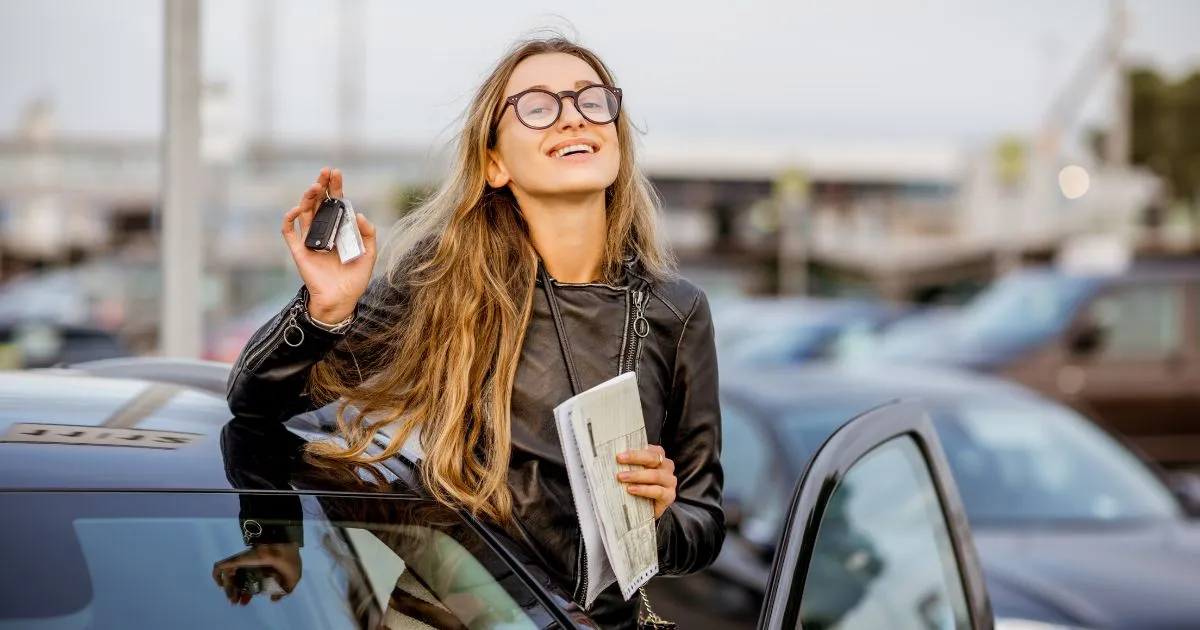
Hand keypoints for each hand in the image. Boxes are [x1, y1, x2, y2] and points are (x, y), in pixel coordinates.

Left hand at [212, 544, 302, 605]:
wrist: (282, 547)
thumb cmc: (288, 561)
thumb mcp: (292, 579)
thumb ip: (284, 591)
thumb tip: (273, 599)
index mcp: (264, 569)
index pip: (252, 583)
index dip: (248, 594)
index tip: (245, 602)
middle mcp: (252, 566)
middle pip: (240, 582)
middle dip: (238, 594)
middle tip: (237, 603)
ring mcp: (243, 562)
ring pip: (230, 577)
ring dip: (229, 590)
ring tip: (232, 599)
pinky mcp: (235, 560)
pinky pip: (220, 568)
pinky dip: (217, 577)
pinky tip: (221, 586)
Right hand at [281, 168, 377, 322]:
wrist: (342, 299)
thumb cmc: (355, 278)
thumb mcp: (369, 254)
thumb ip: (368, 234)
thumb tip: (358, 214)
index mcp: (339, 230)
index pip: (335, 204)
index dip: (335, 188)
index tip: (336, 173)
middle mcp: (324, 231)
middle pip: (319, 203)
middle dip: (321, 186)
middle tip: (325, 172)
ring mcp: (310, 240)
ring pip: (305, 212)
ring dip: (308, 198)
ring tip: (315, 186)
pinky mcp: (299, 251)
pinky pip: (289, 232)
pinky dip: (290, 218)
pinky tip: (298, 209)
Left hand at [617, 444, 676, 518]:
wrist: (645, 510)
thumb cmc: (637, 485)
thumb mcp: (633, 471)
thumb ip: (628, 463)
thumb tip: (610, 456)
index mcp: (659, 456)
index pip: (650, 450)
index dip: (634, 452)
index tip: (619, 455)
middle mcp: (667, 466)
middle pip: (653, 458)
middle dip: (635, 458)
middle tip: (619, 460)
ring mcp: (670, 481)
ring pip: (655, 475)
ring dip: (637, 475)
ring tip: (621, 477)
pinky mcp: (669, 496)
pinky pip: (657, 491)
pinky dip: (643, 490)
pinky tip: (631, 489)